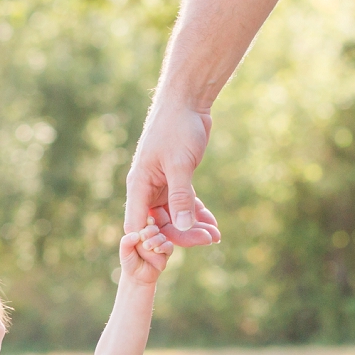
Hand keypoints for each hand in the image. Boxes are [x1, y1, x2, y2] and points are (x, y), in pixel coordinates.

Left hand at [119, 222, 174, 284]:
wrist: (137, 276)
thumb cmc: (130, 261)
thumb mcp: (125, 251)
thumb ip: (126, 241)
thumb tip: (136, 235)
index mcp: (142, 231)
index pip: (146, 222)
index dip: (146, 221)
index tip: (145, 223)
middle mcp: (152, 235)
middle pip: (154, 228)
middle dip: (149, 231)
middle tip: (143, 237)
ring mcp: (160, 243)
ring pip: (161, 237)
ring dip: (155, 240)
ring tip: (147, 246)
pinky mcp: (166, 252)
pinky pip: (169, 246)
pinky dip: (164, 247)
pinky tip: (157, 250)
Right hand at [124, 103, 220, 247]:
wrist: (187, 101)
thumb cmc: (177, 127)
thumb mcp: (180, 163)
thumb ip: (180, 196)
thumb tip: (183, 226)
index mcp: (139, 186)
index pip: (138, 225)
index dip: (151, 241)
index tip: (171, 253)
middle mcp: (147, 190)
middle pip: (160, 224)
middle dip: (182, 235)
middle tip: (209, 240)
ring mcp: (162, 186)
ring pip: (175, 217)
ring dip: (193, 227)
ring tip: (216, 236)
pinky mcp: (176, 181)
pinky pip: (185, 205)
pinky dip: (197, 214)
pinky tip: (213, 224)